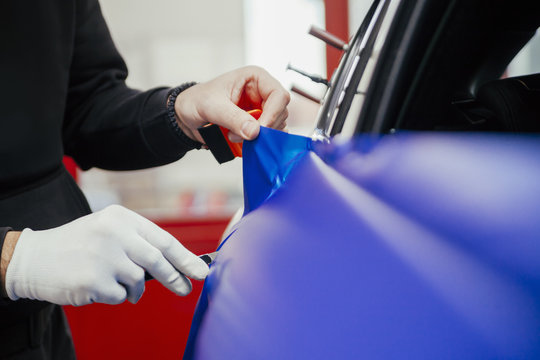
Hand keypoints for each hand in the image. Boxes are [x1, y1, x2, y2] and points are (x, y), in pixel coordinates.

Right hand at [4, 205, 207, 305]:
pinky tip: (97, 286)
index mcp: (121, 218)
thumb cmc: (79, 245)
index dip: (184, 257)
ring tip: (118, 285)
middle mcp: (113, 233)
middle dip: (174, 277)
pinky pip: (119, 296)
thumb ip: (138, 244)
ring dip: (134, 290)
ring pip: (138, 281)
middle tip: (185, 289)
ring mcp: (103, 257)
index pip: (162, 239)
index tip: (201, 271)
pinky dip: (114, 296)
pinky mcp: (92, 280)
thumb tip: (177, 266)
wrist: (35, 258)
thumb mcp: (108, 231)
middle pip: (157, 260)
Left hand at [174, 66, 289, 142]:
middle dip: (262, 128)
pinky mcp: (257, 125)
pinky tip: (240, 142)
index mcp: (255, 79)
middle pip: (281, 113)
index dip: (273, 114)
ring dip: (258, 137)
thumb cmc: (196, 101)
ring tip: (232, 136)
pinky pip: (268, 137)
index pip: (279, 95)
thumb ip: (233, 118)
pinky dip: (257, 143)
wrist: (185, 115)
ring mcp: (262, 110)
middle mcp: (262, 93)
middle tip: (238, 135)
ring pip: (276, 127)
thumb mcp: (212, 107)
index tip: (259, 130)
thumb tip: (254, 132)